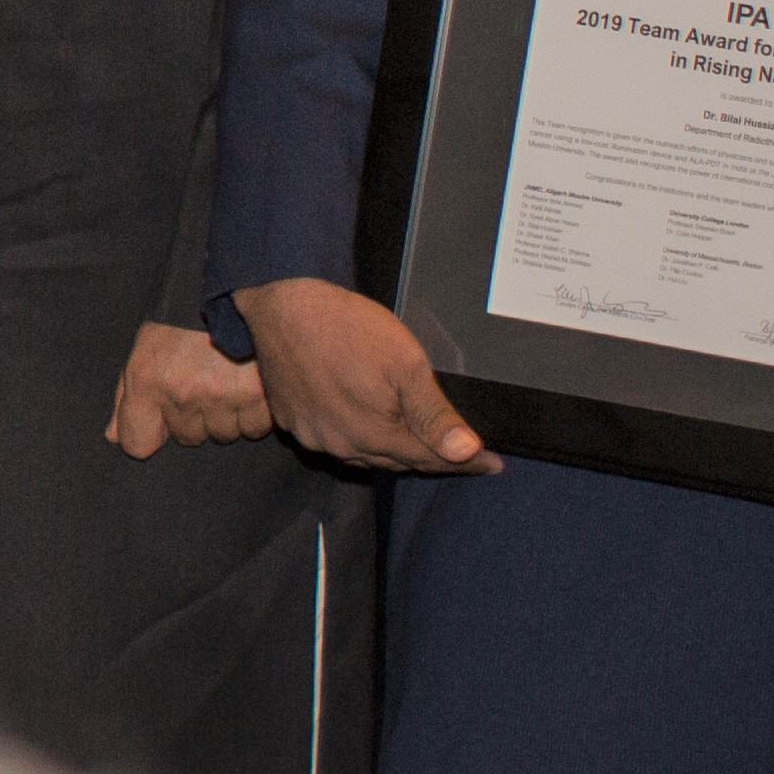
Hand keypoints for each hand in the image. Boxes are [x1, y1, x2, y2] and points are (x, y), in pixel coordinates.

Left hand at [106, 319, 274, 459]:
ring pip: (223, 434)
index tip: (160, 419)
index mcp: (148, 380)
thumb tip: (114, 437)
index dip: (150, 433)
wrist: (235, 287)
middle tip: (203, 382)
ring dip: (226, 415)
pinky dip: (254, 412)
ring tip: (228, 379)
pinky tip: (249, 384)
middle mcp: (184, 393)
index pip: (138, 443)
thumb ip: (127, 396)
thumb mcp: (144, 347)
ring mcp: (224, 396)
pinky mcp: (262, 397)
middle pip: (188, 437)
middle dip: (194, 417)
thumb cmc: (183, 318)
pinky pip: (254, 426)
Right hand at [238, 279, 493, 475]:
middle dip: (432, 457)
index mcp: (374, 435)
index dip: (467, 463)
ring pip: (365, 455)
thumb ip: (434, 414)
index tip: (494, 464)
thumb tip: (465, 451)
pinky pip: (336, 441)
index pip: (432, 460)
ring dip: (393, 450)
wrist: (278, 309)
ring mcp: (313, 437)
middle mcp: (341, 447)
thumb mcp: (405, 364)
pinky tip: (365, 422)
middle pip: (399, 461)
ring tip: (417, 440)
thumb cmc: (346, 328)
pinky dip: (359, 437)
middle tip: (462, 451)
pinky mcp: (292, 422)